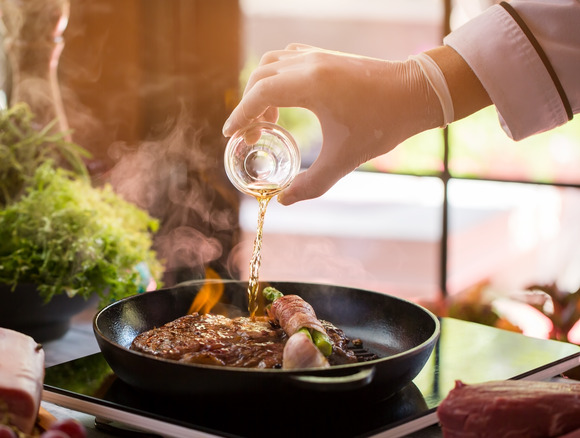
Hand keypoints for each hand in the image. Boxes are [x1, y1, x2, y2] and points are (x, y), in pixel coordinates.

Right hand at [222, 44, 442, 204]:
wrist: (417, 93)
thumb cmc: (383, 124)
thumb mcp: (344, 160)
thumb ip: (310, 184)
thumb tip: (284, 201)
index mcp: (310, 84)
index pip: (259, 95)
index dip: (240, 116)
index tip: (231, 135)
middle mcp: (310, 64)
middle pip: (260, 79)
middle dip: (249, 107)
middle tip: (251, 136)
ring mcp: (318, 56)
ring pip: (272, 65)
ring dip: (261, 90)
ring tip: (270, 120)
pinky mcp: (327, 56)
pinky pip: (288, 59)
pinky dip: (277, 78)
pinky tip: (286, 100)